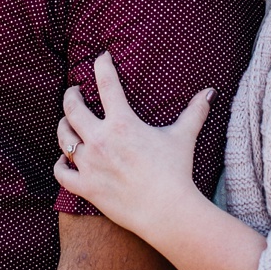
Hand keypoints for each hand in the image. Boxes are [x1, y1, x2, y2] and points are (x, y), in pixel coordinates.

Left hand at [53, 51, 214, 241]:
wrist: (167, 211)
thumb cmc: (176, 172)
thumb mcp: (184, 136)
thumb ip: (195, 111)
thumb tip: (210, 91)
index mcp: (123, 123)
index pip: (106, 82)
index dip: (101, 64)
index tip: (101, 58)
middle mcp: (101, 140)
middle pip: (71, 107)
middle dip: (71, 94)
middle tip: (74, 91)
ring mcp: (90, 164)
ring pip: (63, 137)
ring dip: (63, 126)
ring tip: (67, 122)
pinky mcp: (86, 187)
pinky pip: (61, 172)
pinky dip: (60, 164)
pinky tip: (64, 159)